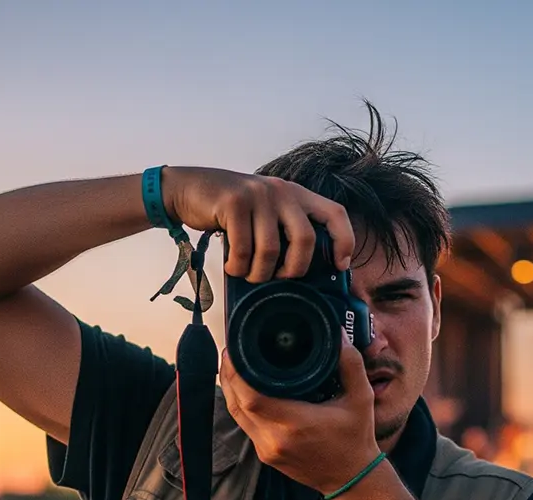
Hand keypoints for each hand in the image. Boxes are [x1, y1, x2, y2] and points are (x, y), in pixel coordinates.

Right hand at [161, 167, 355, 282]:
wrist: (188, 188)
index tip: (340, 265)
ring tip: (248, 273)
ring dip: (259, 273)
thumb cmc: (230, 211)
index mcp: (296, 194)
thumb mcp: (264, 212)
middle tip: (279, 278)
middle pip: (305, 239)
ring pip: (271, 250)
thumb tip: (303, 269)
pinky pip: (243, 249)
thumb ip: (284, 229)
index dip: (344, 241)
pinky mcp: (234, 202)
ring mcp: (258, 195)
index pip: (335, 213)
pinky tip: (232, 265)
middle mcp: (281, 191)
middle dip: (293, 269)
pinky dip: (237, 266)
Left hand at [220, 332, 380, 495]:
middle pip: (236, 403)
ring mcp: (267, 449)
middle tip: (232, 350)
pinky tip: (245, 388)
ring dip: (231, 389)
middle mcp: (275, 439)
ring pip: (236, 414)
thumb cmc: (355, 440)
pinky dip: (241, 405)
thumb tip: (337, 334)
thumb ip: (350, 363)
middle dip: (230, 375)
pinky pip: (244, 425)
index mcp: (295, 423)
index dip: (237, 372)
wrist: (352, 478)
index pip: (251, 397)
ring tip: (234, 364)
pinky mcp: (265, 454)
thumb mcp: (361, 398)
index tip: (236, 350)